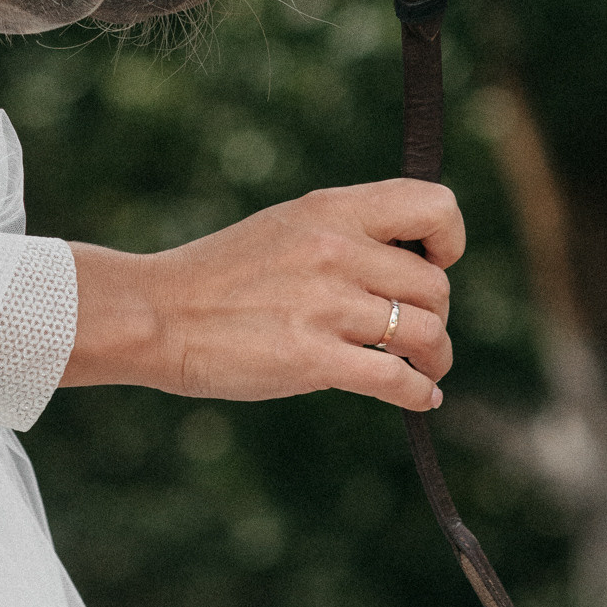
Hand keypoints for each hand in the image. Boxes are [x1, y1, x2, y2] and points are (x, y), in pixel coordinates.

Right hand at [63, 176, 464, 411]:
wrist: (158, 314)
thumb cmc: (222, 275)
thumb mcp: (287, 227)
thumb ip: (346, 235)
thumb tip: (412, 264)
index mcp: (331, 209)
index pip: (434, 207)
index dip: (448, 242)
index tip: (433, 265)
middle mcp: (336, 249)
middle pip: (436, 286)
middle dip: (438, 316)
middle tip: (417, 335)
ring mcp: (325, 304)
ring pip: (426, 334)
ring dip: (436, 360)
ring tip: (425, 371)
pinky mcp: (312, 358)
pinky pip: (396, 379)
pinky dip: (419, 394)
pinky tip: (420, 399)